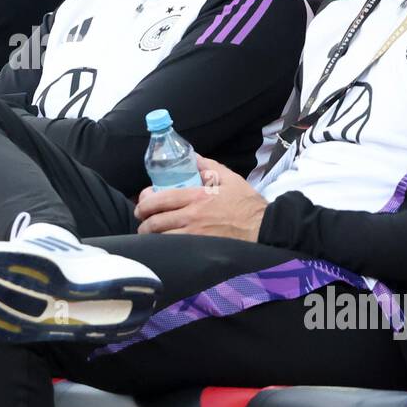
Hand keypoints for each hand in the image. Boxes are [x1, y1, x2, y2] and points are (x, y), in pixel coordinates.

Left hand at [133, 156, 265, 240]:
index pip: (160, 199)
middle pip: (155, 221)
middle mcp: (192, 216)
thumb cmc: (247, 203)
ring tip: (149, 234)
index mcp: (197, 196)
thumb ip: (208, 166)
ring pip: (161, 238)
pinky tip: (163, 245)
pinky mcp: (199, 250)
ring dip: (150, 236)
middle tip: (142, 221)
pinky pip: (173, 250)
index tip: (143, 204)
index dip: (145, 202)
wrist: (264, 228)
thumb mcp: (229, 178)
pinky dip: (163, 247)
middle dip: (143, 221)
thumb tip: (192, 156)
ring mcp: (195, 235)